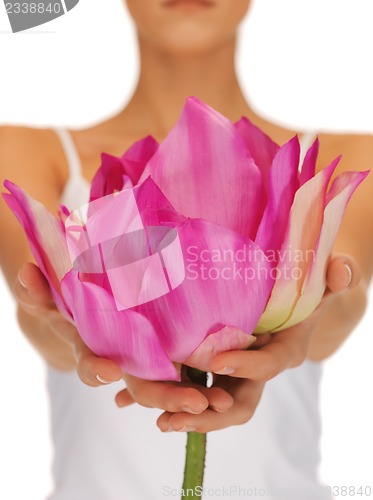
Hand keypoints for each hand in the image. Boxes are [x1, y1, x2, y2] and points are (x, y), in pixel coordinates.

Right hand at [15, 263, 233, 415]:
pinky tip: (227, 393)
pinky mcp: (167, 357)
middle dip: (166, 395)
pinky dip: (204, 385)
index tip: (107, 369)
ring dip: (194, 397)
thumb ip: (42, 289)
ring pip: (169, 387)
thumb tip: (25, 271)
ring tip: (222, 403)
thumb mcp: (59, 298)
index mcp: (93, 351)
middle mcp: (122, 364)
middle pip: (140, 385)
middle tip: (195, 402)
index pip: (91, 364)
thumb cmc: (78, 307)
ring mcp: (146, 364)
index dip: (96, 369)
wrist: (101, 314)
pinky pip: (186, 375)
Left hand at [156, 254, 360, 432]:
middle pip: (237, 404)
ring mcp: (234, 372)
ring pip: (210, 402)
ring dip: (183, 413)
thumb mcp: (319, 280)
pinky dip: (164, 392)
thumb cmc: (302, 289)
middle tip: (173, 419)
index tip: (216, 364)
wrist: (286, 300)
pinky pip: (189, 385)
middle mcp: (257, 369)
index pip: (269, 366)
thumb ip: (333, 276)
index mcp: (283, 351)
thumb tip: (342, 271)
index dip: (246, 368)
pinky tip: (130, 399)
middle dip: (208, 416)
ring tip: (154, 417)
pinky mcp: (212, 366)